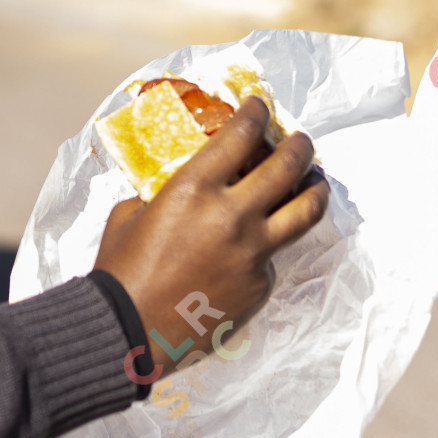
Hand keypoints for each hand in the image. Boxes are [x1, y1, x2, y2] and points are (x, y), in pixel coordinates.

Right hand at [93, 97, 327, 370]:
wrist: (129, 330)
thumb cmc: (121, 268)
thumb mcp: (131, 213)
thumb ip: (163, 193)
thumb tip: (180, 185)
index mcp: (195, 188)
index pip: (241, 134)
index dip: (255, 112)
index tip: (259, 107)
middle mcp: (232, 215)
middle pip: (288, 166)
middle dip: (299, 144)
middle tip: (300, 140)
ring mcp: (253, 253)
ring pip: (305, 211)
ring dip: (315, 188)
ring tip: (316, 181)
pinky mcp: (260, 286)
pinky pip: (272, 256)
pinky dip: (266, 245)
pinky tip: (251, 248)